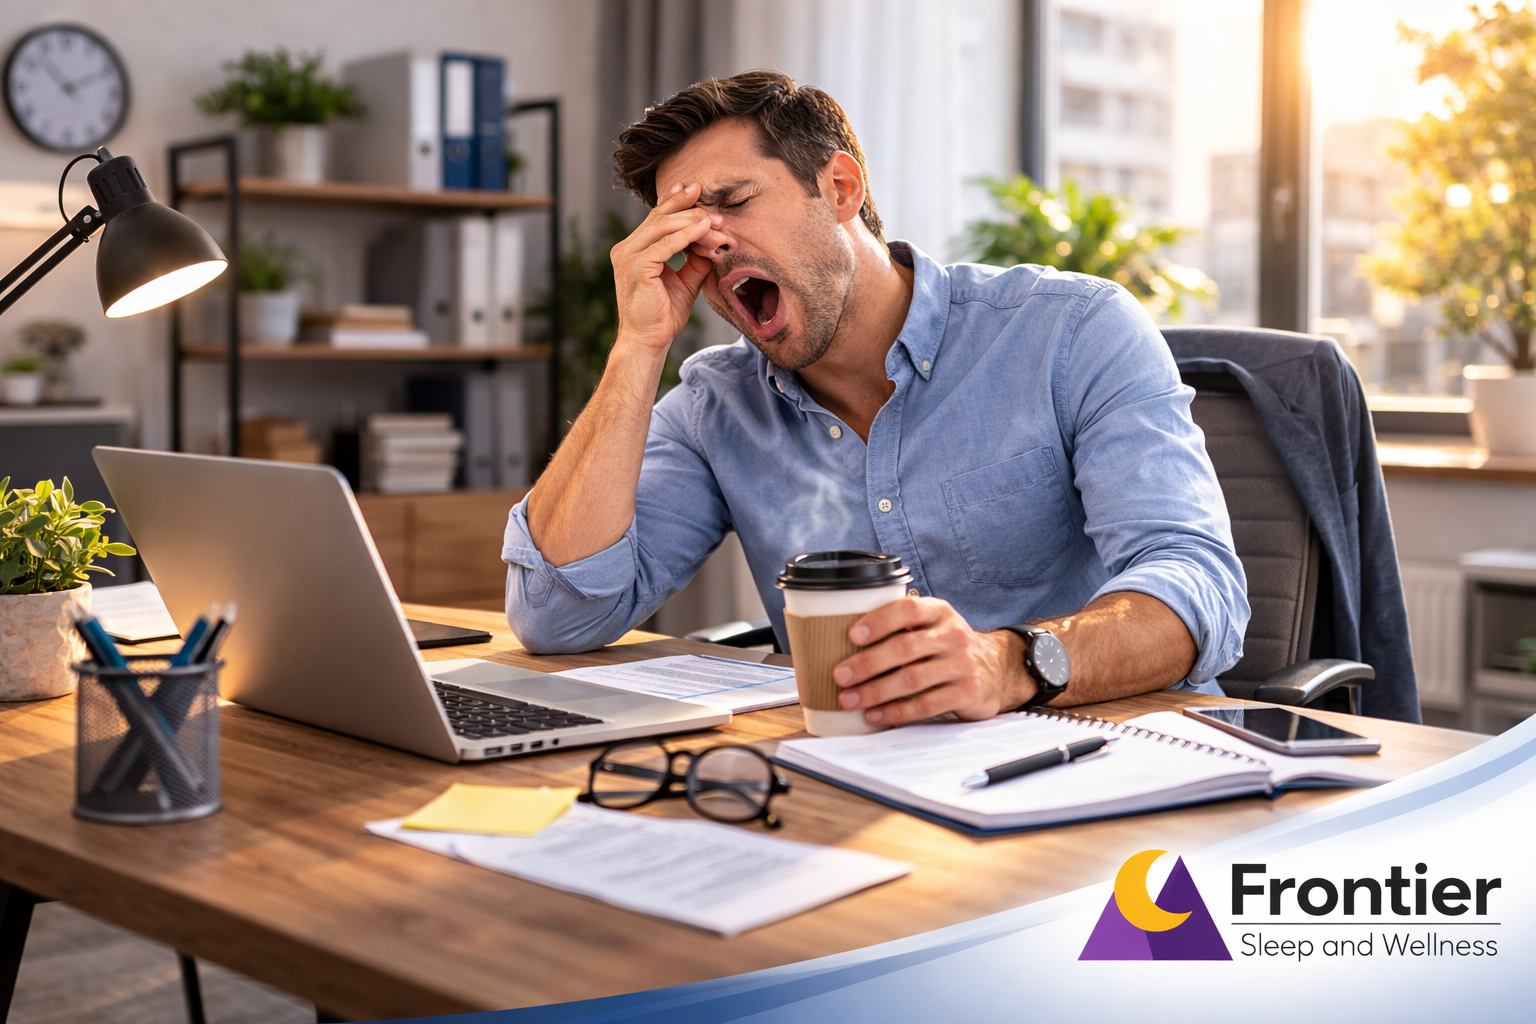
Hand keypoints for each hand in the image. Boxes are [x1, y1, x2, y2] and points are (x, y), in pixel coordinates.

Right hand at [610, 182, 719, 353]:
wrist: (648, 341)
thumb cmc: (662, 315)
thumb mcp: (685, 282)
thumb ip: (695, 260)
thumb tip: (712, 243)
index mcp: (633, 250)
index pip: (655, 219)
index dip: (674, 201)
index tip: (694, 189)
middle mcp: (626, 249)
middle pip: (658, 217)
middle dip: (686, 207)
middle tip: (709, 201)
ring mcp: (628, 256)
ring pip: (662, 227)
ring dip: (691, 222)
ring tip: (714, 220)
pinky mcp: (636, 267)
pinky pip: (665, 245)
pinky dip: (686, 236)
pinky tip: (703, 231)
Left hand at [831, 597, 1033, 724]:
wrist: (996, 669)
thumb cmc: (947, 646)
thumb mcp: (932, 625)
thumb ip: (901, 627)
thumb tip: (842, 637)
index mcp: (939, 612)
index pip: (908, 610)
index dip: (879, 621)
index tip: (853, 636)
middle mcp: (953, 635)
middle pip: (905, 648)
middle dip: (868, 663)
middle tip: (841, 676)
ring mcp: (962, 665)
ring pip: (912, 679)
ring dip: (876, 691)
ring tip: (850, 700)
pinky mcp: (967, 692)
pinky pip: (926, 704)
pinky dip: (897, 711)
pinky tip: (875, 715)